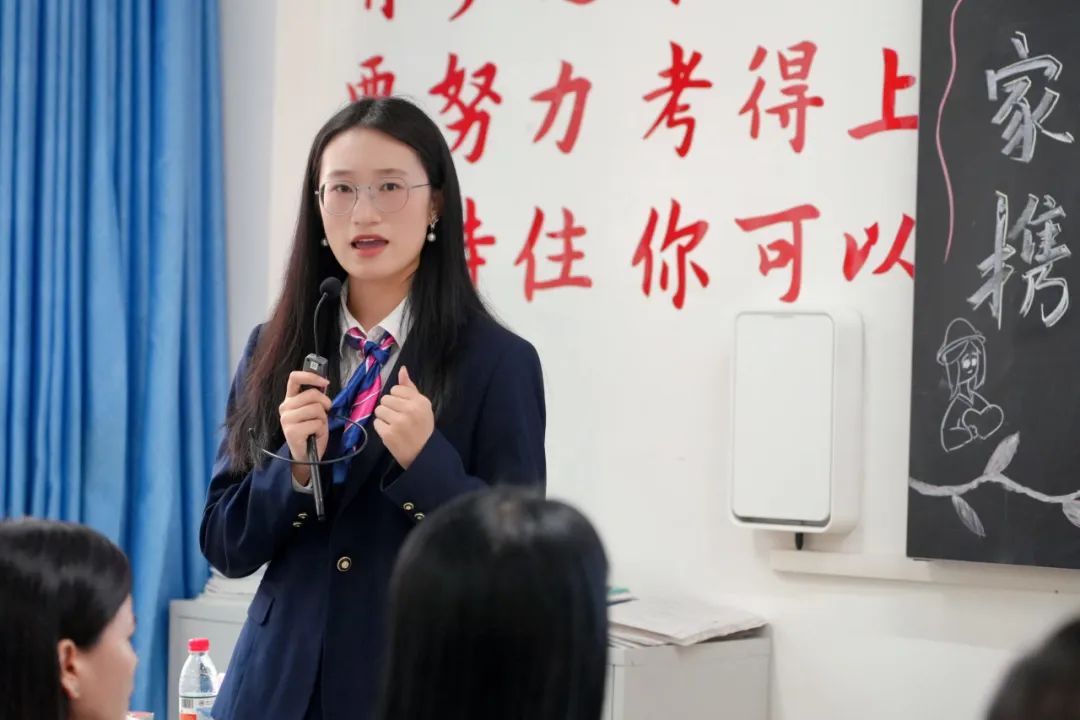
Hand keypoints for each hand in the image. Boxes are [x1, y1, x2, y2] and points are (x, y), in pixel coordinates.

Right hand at [279, 371, 331, 485]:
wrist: (307, 455)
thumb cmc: (312, 431)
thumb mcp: (315, 411)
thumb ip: (315, 398)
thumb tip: (324, 383)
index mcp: (290, 399)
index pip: (294, 378)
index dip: (311, 376)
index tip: (325, 382)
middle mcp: (285, 407)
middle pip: (312, 394)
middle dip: (325, 403)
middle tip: (323, 414)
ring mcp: (286, 419)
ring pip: (316, 408)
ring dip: (322, 419)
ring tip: (317, 427)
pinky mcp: (292, 431)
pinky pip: (316, 423)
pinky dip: (321, 430)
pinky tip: (314, 435)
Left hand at [373, 366, 434, 469]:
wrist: (423, 454)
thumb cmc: (423, 428)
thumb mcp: (422, 406)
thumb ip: (410, 388)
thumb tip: (402, 369)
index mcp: (419, 401)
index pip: (396, 389)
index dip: (398, 399)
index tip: (404, 409)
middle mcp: (409, 410)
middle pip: (385, 399)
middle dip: (389, 408)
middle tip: (399, 418)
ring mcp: (398, 422)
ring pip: (379, 410)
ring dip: (384, 417)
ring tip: (394, 425)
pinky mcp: (388, 434)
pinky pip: (376, 423)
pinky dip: (382, 428)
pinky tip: (391, 433)